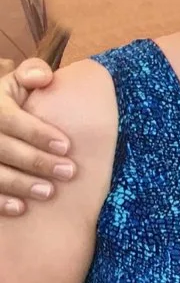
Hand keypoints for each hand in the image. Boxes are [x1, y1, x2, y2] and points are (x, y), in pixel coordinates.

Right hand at [0, 57, 73, 215]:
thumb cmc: (7, 100)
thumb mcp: (14, 82)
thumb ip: (31, 73)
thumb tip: (43, 77)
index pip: (11, 120)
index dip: (38, 134)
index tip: (67, 146)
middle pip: (3, 149)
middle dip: (37, 162)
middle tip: (69, 172)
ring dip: (20, 184)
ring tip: (49, 192)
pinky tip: (21, 208)